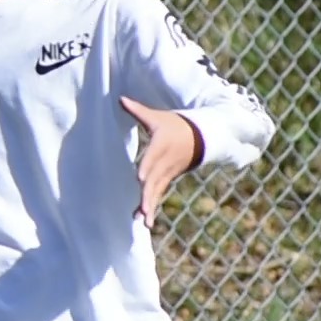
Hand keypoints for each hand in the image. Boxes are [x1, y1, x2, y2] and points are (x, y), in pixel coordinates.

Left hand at [120, 96, 199, 228]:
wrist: (200, 137)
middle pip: (155, 180)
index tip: (140, 178)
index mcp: (161, 144)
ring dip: (150, 206)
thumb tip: (120, 99)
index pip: (153, 157)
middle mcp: (165, 162)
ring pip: (158, 191)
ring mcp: (168, 173)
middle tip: (142, 210)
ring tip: (143, 221)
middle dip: (148, 196)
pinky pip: (159, 194)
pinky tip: (144, 221)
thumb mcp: (157, 117)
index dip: (147, 168)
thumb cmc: (174, 125)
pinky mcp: (167, 179)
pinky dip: (152, 206)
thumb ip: (138, 110)